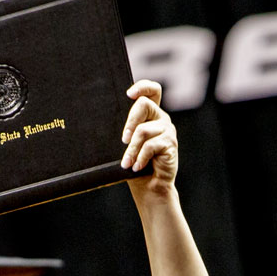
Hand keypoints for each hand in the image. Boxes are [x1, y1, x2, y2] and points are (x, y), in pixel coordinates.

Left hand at [120, 81, 177, 200]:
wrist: (150, 188)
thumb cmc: (134, 166)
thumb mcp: (127, 146)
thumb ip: (125, 132)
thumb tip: (105, 126)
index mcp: (151, 115)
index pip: (152, 91)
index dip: (142, 87)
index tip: (129, 95)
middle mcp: (160, 119)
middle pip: (144, 104)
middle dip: (130, 121)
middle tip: (123, 140)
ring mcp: (167, 130)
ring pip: (143, 131)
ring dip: (131, 150)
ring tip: (126, 163)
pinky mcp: (170, 144)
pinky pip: (150, 146)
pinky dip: (140, 158)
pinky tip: (136, 167)